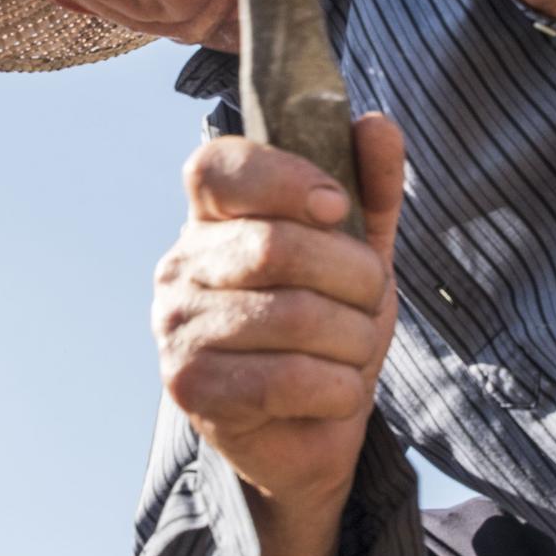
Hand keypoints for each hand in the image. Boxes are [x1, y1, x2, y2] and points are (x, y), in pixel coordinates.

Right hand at [151, 115, 404, 513]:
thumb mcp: (360, 253)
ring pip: (294, 315)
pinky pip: (290, 378)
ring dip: (353, 340)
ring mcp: (177, 329)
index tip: (337, 208)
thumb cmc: (328, 330)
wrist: (311, 431)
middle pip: (274, 245)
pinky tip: (334, 391)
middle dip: (352, 277)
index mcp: (211, 218)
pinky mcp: (191, 390)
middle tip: (369, 302)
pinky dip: (339, 388)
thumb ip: (370, 189)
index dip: (285, 178)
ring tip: (352, 353)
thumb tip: (377, 124)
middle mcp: (179, 266)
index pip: (218, 166)